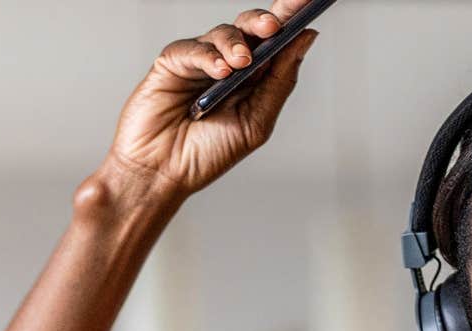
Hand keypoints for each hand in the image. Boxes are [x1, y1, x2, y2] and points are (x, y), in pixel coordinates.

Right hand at [104, 4, 321, 200]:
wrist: (162, 174)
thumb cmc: (207, 154)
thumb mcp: (256, 122)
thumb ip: (280, 81)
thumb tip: (306, 39)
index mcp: (253, 78)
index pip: (277, 41)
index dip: (292, 18)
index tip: (309, 3)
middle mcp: (228, 65)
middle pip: (251, 28)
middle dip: (266, 21)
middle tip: (274, 26)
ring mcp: (200, 62)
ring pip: (224, 33)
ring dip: (236, 44)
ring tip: (240, 63)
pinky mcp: (172, 63)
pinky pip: (193, 48)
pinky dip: (209, 56)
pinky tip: (219, 71)